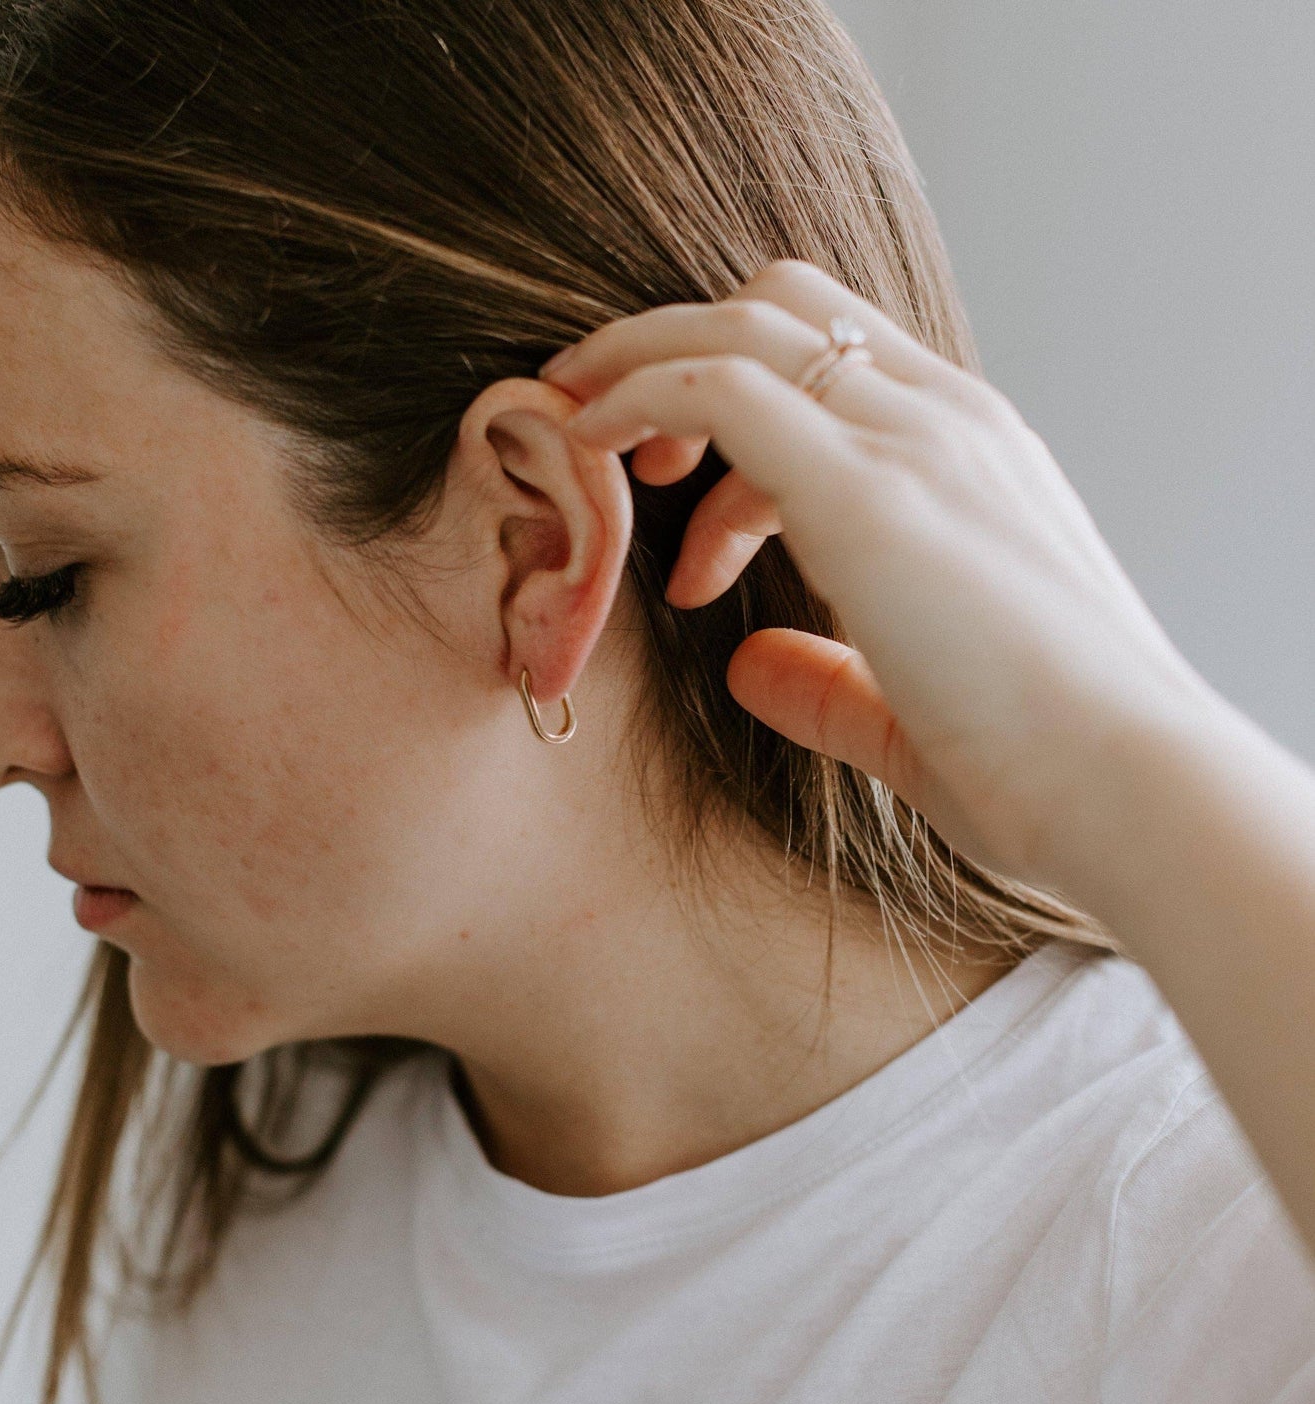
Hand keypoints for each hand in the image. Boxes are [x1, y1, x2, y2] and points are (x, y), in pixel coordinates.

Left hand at [544, 259, 1215, 886]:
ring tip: (585, 450)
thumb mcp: (911, 706)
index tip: (673, 489)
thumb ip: (827, 681)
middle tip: (602, 431)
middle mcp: (945, 420)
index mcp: (968, 452)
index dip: (728, 395)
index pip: (832, 353)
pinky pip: (725, 388)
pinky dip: (641, 397)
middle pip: (779, 304)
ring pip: (744, 325)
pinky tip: (590, 447)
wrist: (1130, 789)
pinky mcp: (872, 491)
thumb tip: (752, 667)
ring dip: (641, 366)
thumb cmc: (1042, 760)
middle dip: (670, 347)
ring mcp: (915, 442)